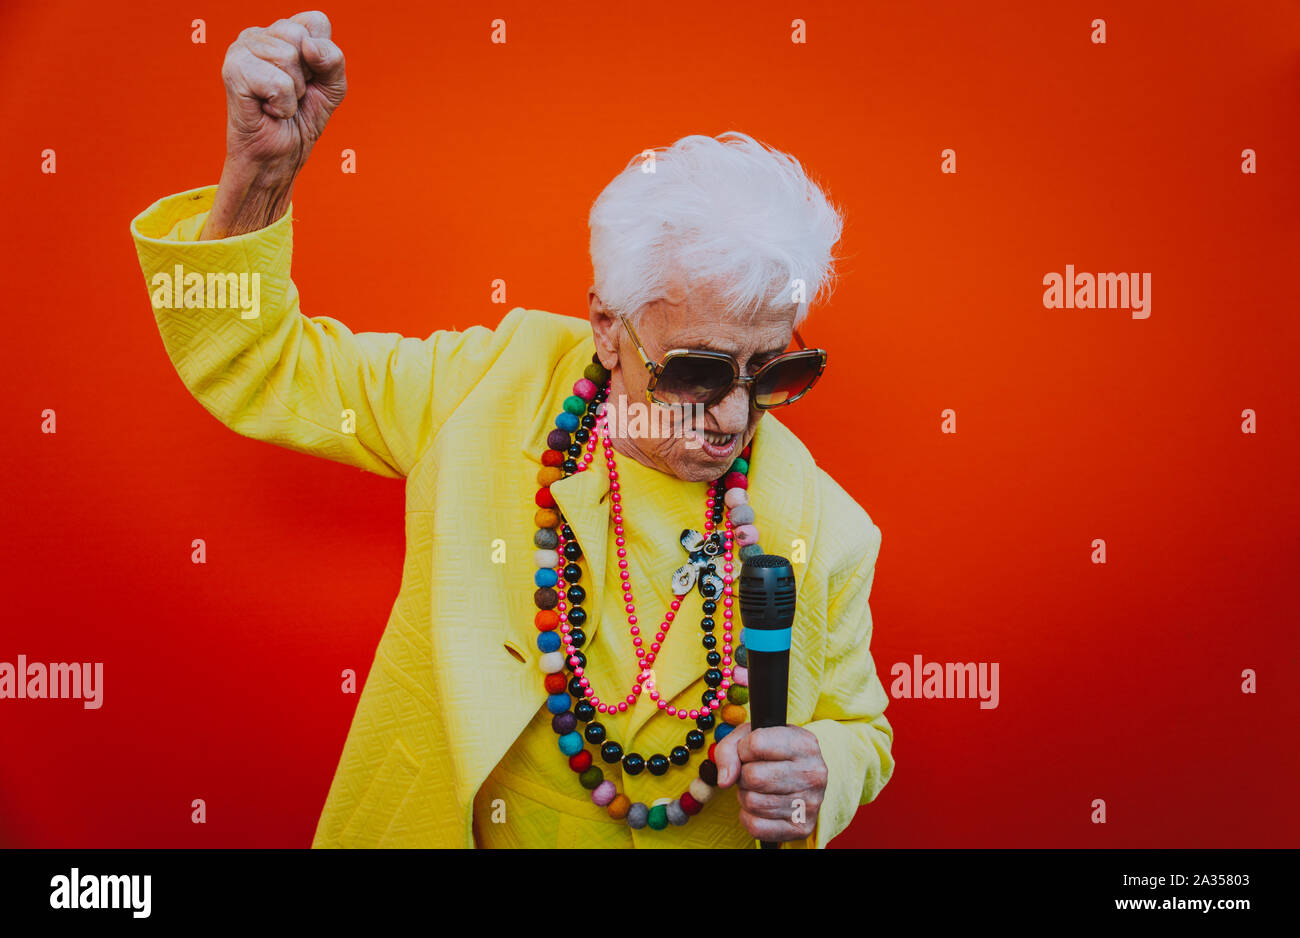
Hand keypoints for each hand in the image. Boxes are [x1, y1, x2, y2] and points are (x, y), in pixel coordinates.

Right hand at [203, 11, 345, 237]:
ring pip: (289, 57)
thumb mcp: (332, 87)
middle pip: (302, 38)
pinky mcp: (234, 71)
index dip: (322, 58)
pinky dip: (282, 105)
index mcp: (280, 32)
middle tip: (291, 94)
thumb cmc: (302, 119)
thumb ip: (333, 60)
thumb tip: (309, 46)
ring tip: (278, 102)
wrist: (279, 156)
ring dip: (293, 92)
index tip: (309, 79)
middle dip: (307, 75)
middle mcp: (257, 34)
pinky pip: (279, 83)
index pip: (315, 22)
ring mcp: (241, 49)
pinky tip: (268, 110)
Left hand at [714, 723, 826, 842]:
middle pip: (753, 777)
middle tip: (753, 774)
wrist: (801, 776)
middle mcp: (812, 773)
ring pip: (752, 802)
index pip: (756, 744)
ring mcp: (809, 803)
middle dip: (743, 776)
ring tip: (759, 789)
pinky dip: (749, 817)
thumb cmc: (773, 753)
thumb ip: (729, 750)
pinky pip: (756, 826)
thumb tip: (725, 780)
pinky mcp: (801, 828)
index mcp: (804, 744)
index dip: (743, 750)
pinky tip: (761, 807)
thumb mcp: (751, 737)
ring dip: (746, 796)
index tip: (749, 753)